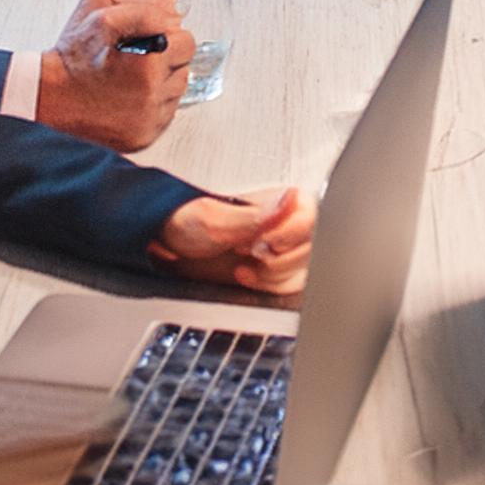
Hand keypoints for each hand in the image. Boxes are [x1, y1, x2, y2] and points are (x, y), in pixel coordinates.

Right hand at [35, 0, 192, 151]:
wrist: (48, 97)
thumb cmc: (73, 54)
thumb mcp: (98, 6)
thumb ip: (141, 1)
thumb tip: (171, 9)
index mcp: (146, 58)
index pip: (185, 39)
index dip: (166, 32)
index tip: (149, 36)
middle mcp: (151, 91)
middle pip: (184, 63)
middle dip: (167, 55)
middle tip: (138, 55)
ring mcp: (149, 117)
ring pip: (177, 88)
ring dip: (162, 79)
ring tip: (130, 76)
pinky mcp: (144, 136)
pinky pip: (166, 112)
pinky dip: (153, 102)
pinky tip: (129, 95)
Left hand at [153, 184, 315, 294]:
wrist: (169, 242)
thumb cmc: (187, 221)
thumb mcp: (217, 220)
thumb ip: (256, 215)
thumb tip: (289, 199)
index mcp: (281, 199)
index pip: (315, 220)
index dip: (288, 238)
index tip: (262, 243)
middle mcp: (289, 219)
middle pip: (314, 248)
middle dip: (279, 260)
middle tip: (251, 253)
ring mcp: (286, 243)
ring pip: (306, 268)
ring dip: (273, 275)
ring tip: (247, 264)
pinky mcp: (279, 264)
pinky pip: (293, 283)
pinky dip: (270, 285)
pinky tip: (247, 274)